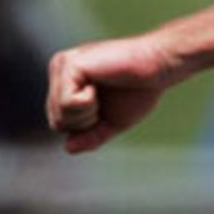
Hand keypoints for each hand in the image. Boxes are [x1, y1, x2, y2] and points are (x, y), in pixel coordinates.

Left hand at [45, 32, 176, 153]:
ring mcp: (63, 66)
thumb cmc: (137, 90)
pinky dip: (86, 104)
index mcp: (66, 83)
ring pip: (59, 114)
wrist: (156, 68)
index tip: (104, 108)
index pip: (59, 122)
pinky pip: (66, 103)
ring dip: (86, 114)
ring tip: (100, 93)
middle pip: (57, 121)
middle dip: (84, 123)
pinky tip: (97, 86)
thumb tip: (68, 148)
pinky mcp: (70, 65)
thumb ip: (90, 136)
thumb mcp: (111, 122)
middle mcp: (60, 71)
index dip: (84, 127)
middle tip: (103, 102)